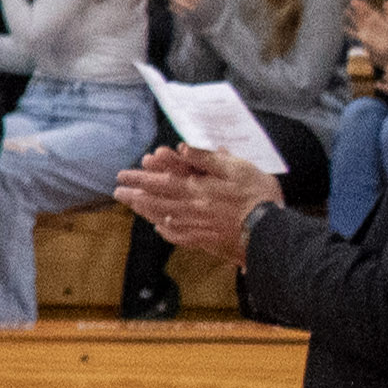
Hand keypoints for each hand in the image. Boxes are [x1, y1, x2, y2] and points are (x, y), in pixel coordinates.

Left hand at [120, 145, 285, 252]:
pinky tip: (161, 228)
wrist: (270, 231)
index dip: (140, 178)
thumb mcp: (237, 168)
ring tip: (133, 206)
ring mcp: (198, 225)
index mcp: (197, 189)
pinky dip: (169, 231)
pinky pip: (182, 236)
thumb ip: (208, 159)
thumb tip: (184, 147)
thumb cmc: (257, 195)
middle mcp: (192, 208)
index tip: (122, 175)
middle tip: (117, 192)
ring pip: (165, 217)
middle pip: (157, 200)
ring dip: (146, 210)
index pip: (160, 181)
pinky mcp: (208, 240)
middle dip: (135, 195)